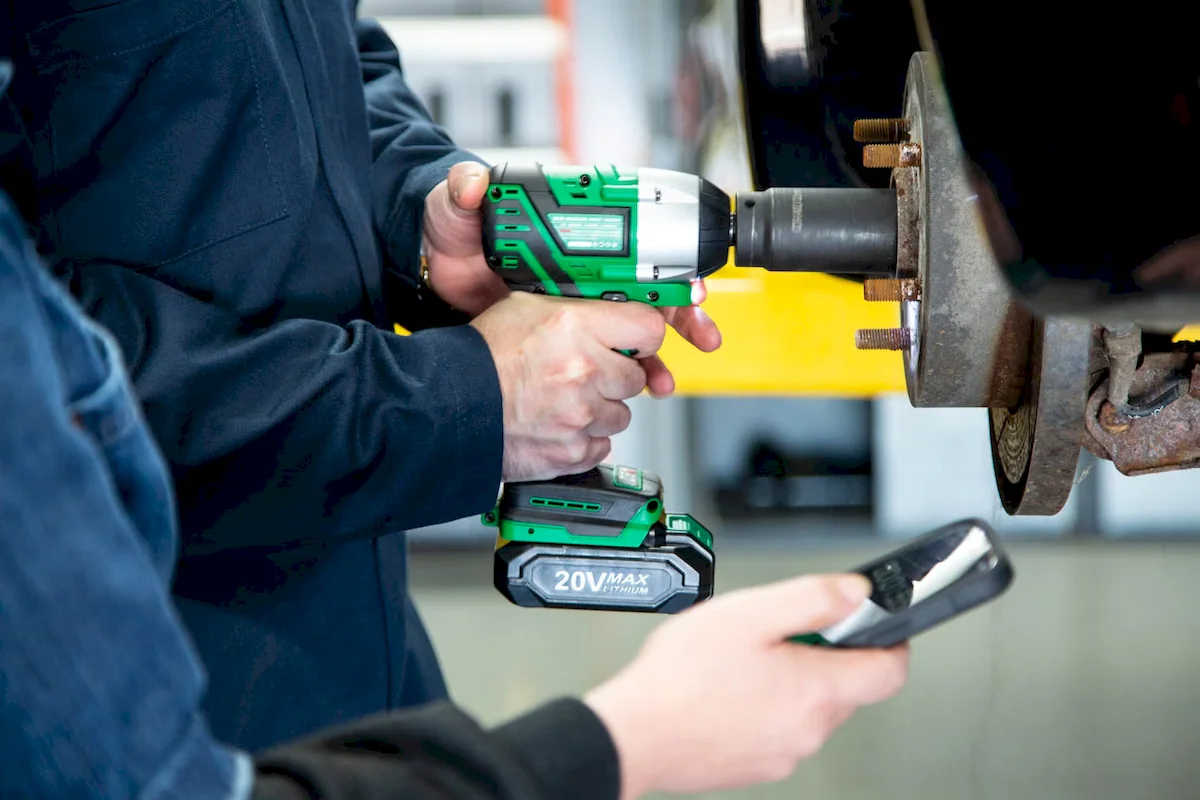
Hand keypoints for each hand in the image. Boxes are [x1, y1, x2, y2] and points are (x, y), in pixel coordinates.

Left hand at [423, 162, 722, 359]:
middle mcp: (580, 273)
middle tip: (704, 338)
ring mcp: (573, 308)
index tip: (690, 288)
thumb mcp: (455, 207)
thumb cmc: (451, 235)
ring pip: (631, 334)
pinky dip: (622, 377)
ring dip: (656, 358)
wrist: (431, 274)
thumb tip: (474, 181)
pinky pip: (602, 359)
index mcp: (570, 239)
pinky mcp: (560, 338)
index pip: (633, 250)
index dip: (668, 269)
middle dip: (683, 319)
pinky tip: (633, 393)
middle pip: (647, 295)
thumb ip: (465, 188)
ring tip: (665, 381)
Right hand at [469, 292, 665, 481]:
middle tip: (584, 372)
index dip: (642, 336)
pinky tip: (558, 424)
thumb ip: (577, 311)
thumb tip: (610, 314)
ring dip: (600, 409)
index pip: (649, 329)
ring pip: (621, 415)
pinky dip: (584, 439)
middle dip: (615, 375)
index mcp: (575, 328)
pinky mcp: (572, 451)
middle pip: (637, 377)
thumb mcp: (525, 307)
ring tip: (564, 400)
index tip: (634, 341)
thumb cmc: (480, 358)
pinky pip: (600, 445)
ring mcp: (580, 416)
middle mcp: (583, 371)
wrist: (448, 407)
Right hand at [583, 574, 909, 799]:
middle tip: (780, 633)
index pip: (891, 671)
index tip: (875, 624)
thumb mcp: (749, 613)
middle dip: (825, 653)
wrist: (635, 734)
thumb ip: (812, 598)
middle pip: (848, 686)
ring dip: (792, 680)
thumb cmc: (681, 678)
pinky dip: (767, 706)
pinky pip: (781, 728)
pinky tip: (729, 689)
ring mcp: (785, 753)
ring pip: (811, 707)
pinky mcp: (759, 766)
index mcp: (816, 690)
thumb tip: (856, 592)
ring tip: (743, 660)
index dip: (891, 640)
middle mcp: (809, 730)